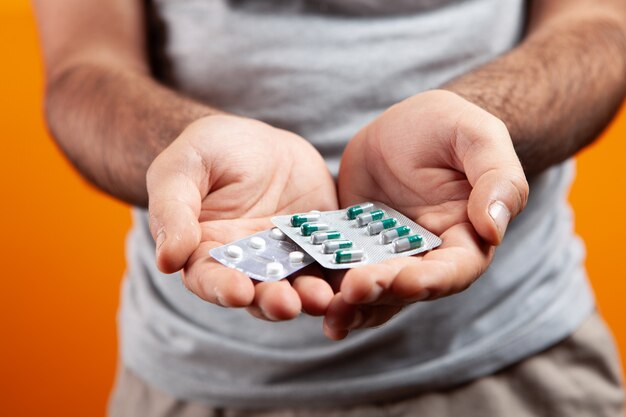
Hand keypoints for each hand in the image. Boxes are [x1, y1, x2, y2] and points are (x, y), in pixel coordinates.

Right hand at [147, 115, 338, 320]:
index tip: (237, 292)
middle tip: (288, 304)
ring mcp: (286, 258)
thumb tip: (168, 259)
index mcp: (207, 253)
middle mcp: (248, 265)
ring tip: (323, 298)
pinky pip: (331, 264)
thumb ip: (173, 210)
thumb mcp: (181, 169)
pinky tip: (354, 277)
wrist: (257, 141)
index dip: (221, 289)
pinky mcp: (319, 245)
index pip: (210, 279)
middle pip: (258, 292)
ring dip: (310, 297)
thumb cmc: (209, 152)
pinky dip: (342, 275)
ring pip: (298, 286)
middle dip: (273, 301)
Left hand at [324, 90, 528, 338]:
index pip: (454, 270)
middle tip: (352, 290)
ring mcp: (389, 254)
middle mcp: (427, 256)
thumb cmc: (450, 128)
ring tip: (328, 312)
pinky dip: (328, 288)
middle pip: (407, 288)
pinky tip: (306, 297)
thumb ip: (496, 179)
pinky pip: (342, 271)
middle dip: (382, 293)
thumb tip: (493, 228)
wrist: (408, 124)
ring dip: (352, 306)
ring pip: (374, 291)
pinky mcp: (356, 246)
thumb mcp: (477, 137)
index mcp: (464, 237)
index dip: (431, 280)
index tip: (405, 280)